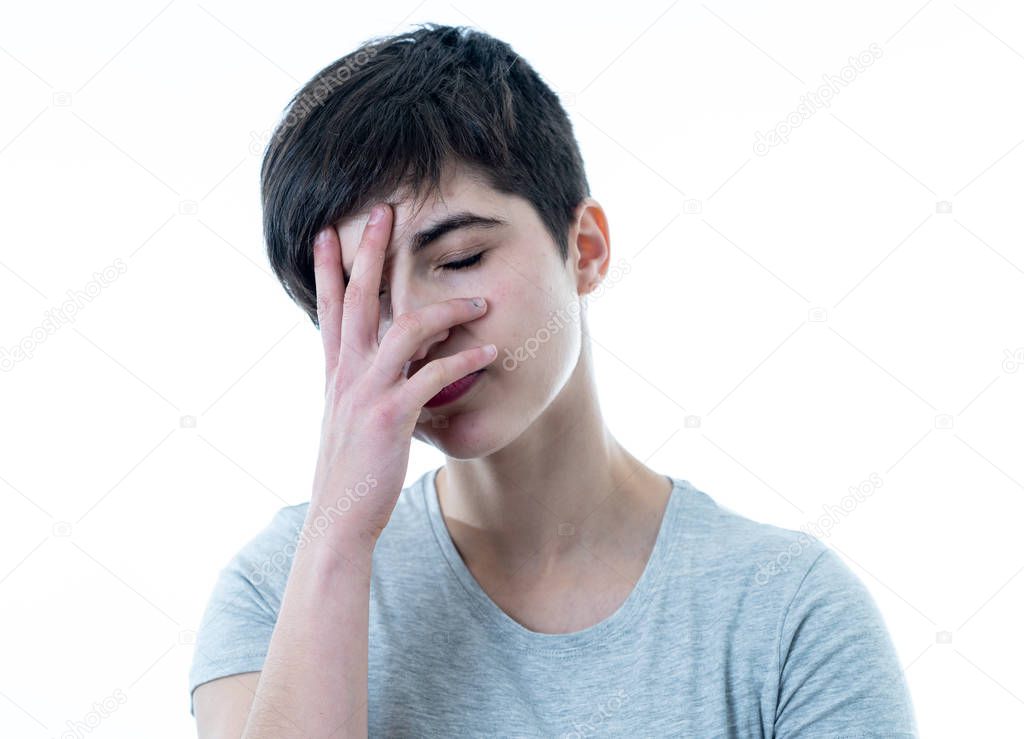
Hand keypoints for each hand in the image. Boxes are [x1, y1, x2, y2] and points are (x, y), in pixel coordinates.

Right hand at [307, 202, 496, 549]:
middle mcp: (346, 373)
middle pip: (358, 300)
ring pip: (404, 329)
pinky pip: (433, 375)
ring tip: (480, 301)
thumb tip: (395, 363)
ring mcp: (366, 392)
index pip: (330, 308)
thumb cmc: (354, 468)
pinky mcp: (390, 416)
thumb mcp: (351, 418)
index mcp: (336, 372)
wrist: (340, 517)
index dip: (331, 269)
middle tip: (382, 211)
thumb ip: (369, 384)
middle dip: (370, 252)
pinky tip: (489, 352)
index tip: (331, 233)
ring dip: (444, 309)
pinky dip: (464, 360)